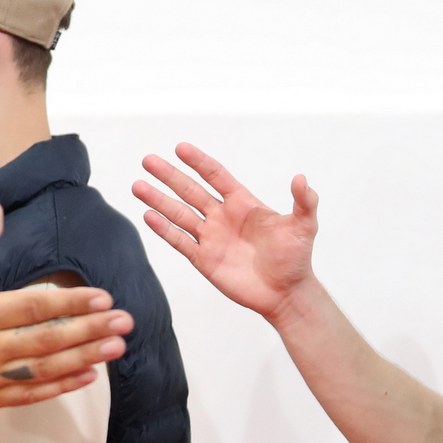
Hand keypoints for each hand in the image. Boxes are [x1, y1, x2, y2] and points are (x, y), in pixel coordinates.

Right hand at [0, 201, 131, 408]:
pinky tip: (89, 374)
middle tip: (125, 322)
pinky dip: (60, 387)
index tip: (104, 297)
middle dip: (89, 331)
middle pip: (45, 340)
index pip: (33, 307)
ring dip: (83, 359)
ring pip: (42, 371)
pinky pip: (28, 396)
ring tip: (116, 347)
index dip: (71, 302)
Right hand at [132, 143, 318, 322]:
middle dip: (169, 175)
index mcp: (242, 204)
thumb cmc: (296, 258)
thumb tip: (301, 179)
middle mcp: (222, 217)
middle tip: (148, 160)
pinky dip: (164, 229)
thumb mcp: (304, 226)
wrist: (286, 293)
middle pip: (190, 190)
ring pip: (179, 214)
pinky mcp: (204, 260)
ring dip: (158, 200)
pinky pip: (180, 241)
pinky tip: (148, 215)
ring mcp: (211, 238)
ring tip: (137, 185)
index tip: (180, 148)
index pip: (216, 176)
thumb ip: (304, 202)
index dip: (199, 162)